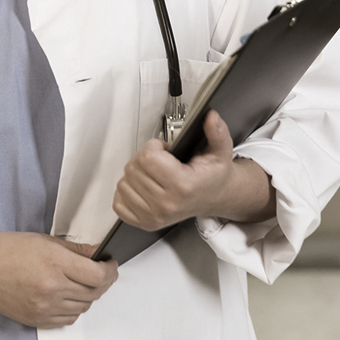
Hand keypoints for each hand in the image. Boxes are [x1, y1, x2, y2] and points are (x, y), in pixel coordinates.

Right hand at [0, 233, 117, 328]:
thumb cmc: (7, 250)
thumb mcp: (44, 240)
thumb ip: (75, 249)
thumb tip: (97, 253)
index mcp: (55, 263)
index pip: (97, 275)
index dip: (110, 270)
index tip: (111, 264)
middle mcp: (51, 287)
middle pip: (94, 292)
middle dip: (104, 281)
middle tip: (104, 271)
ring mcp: (44, 307)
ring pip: (83, 307)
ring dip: (91, 295)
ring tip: (87, 282)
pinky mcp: (37, 319)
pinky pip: (68, 319)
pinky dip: (76, 308)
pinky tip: (72, 296)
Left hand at [112, 110, 275, 229]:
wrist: (214, 197)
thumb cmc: (212, 175)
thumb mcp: (220, 150)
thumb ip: (217, 131)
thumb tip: (210, 116)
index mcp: (183, 186)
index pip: (148, 157)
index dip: (154, 146)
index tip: (165, 149)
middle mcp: (167, 205)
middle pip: (133, 168)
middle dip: (144, 157)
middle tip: (160, 160)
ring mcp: (154, 217)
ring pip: (123, 183)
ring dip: (136, 173)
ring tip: (154, 173)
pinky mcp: (145, 224)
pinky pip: (118, 202)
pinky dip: (127, 191)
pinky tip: (143, 186)